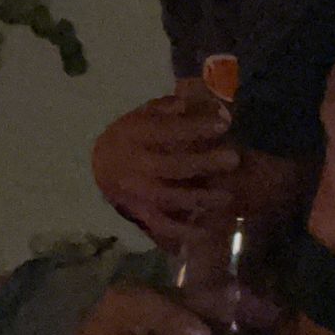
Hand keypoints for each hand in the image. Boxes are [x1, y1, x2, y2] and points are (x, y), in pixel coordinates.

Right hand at [91, 86, 238, 249]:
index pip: (167, 130)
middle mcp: (135, 165)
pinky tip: (207, 231)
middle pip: (172, 166)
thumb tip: (191, 102)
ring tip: (227, 196)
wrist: (101, 165)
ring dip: (200, 199)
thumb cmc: (130, 135)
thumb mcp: (142, 113)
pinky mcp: (141, 213)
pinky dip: (184, 232)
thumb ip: (166, 108)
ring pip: (170, 198)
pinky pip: (163, 225)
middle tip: (233, 159)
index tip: (223, 124)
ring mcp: (138, 192)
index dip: (196, 128)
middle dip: (204, 163)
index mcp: (135, 136)